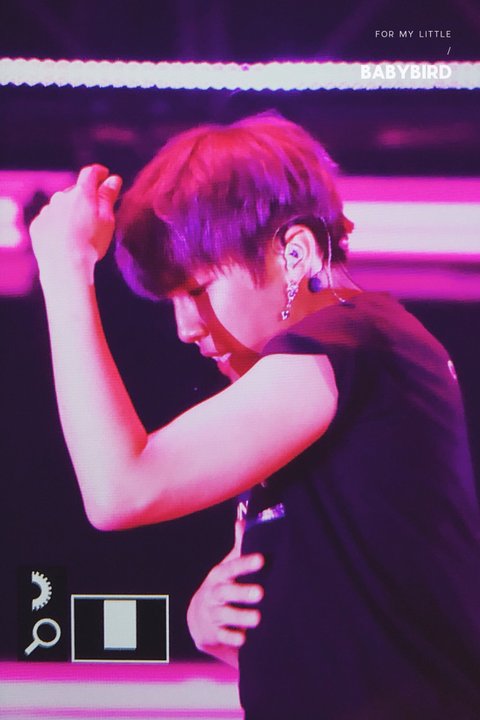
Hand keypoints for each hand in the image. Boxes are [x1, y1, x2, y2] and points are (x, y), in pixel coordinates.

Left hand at [30, 165, 121, 283]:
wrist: (65, 266)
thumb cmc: (91, 243)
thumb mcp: (107, 219)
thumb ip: (108, 197)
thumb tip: (113, 178)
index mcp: (82, 193)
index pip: (90, 173)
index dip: (99, 172)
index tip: (105, 175)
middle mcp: (61, 197)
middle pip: (75, 191)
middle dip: (85, 196)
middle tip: (95, 212)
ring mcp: (47, 211)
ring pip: (61, 205)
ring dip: (70, 210)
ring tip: (79, 230)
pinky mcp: (38, 225)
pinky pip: (49, 219)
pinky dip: (57, 223)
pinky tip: (64, 238)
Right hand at [187, 520, 263, 665]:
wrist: (199, 617)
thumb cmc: (222, 586)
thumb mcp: (227, 566)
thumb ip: (239, 546)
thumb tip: (242, 519)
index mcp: (218, 576)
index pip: (231, 568)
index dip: (245, 563)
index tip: (262, 560)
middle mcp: (213, 594)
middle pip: (225, 592)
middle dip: (242, 592)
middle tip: (260, 593)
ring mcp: (212, 614)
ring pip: (225, 615)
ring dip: (241, 617)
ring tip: (258, 618)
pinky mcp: (213, 634)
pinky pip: (222, 636)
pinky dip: (232, 638)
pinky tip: (244, 640)